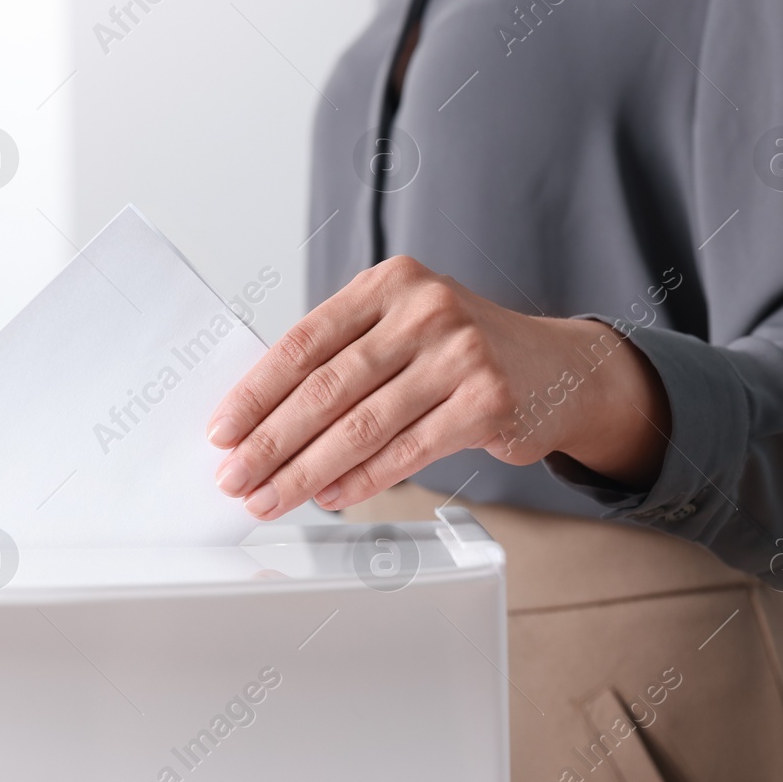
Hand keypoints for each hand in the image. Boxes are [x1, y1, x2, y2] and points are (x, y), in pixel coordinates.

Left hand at [207, 256, 670, 519]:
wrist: (559, 368)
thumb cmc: (462, 350)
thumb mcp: (403, 328)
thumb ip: (343, 357)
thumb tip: (262, 419)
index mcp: (388, 284)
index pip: (304, 342)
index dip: (256, 392)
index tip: (223, 430)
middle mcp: (425, 310)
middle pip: (327, 387)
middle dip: (271, 441)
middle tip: (235, 477)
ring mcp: (460, 354)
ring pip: (362, 425)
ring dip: (306, 471)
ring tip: (271, 498)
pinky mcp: (488, 402)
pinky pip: (407, 452)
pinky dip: (362, 480)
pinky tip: (330, 497)